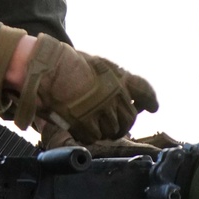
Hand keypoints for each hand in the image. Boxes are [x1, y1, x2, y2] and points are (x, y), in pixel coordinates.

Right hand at [10, 33, 157, 145]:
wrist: (46, 67)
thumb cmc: (66, 61)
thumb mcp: (98, 63)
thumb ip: (116, 78)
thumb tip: (130, 93)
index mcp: (119, 79)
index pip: (144, 92)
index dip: (150, 101)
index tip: (152, 107)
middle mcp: (115, 96)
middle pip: (129, 119)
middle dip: (123, 122)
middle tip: (114, 122)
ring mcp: (101, 112)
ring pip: (113, 131)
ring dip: (106, 130)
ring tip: (94, 124)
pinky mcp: (85, 125)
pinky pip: (93, 137)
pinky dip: (88, 135)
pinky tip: (81, 127)